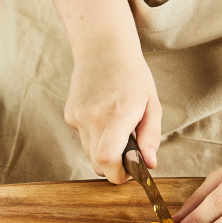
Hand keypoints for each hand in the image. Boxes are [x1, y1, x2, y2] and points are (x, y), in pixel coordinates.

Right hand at [65, 47, 161, 183]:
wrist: (102, 48)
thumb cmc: (132, 75)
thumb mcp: (151, 104)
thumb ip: (151, 136)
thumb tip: (150, 164)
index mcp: (118, 113)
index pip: (107, 159)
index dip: (118, 174)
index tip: (131, 170)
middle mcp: (93, 117)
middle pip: (98, 164)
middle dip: (114, 167)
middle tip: (128, 154)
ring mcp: (78, 116)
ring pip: (89, 154)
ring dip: (104, 152)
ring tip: (117, 130)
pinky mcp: (70, 115)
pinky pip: (83, 140)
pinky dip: (95, 138)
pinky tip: (103, 118)